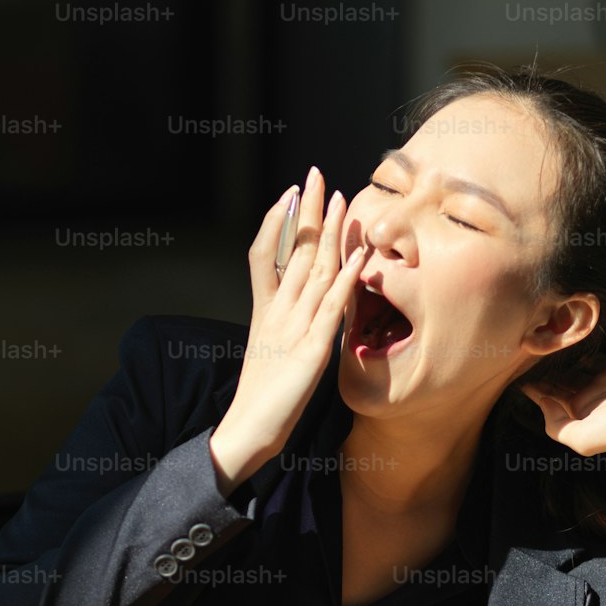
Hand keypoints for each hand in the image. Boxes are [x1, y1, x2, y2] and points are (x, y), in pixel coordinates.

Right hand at [209, 166, 364, 490]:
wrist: (248, 432)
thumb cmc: (263, 398)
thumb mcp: (272, 352)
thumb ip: (286, 326)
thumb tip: (303, 307)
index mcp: (264, 311)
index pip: (267, 254)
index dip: (278, 222)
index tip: (291, 194)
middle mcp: (277, 312)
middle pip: (292, 252)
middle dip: (306, 212)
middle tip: (315, 174)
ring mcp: (292, 329)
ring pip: (313, 271)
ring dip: (329, 233)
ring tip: (340, 198)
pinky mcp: (310, 351)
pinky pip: (331, 309)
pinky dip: (345, 280)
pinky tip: (357, 257)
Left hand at [519, 328, 605, 507]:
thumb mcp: (581, 437)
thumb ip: (554, 422)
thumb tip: (538, 398)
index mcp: (585, 406)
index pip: (554, 389)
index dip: (537, 377)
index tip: (519, 360)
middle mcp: (600, 387)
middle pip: (570, 368)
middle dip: (554, 355)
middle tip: (536, 334)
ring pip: (592, 349)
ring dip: (579, 338)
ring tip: (562, 321)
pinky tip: (597, 316)